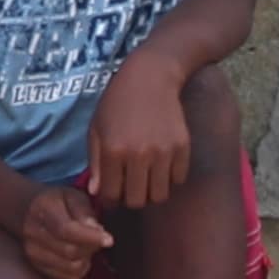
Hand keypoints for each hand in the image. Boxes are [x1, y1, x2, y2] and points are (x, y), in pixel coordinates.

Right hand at [8, 182, 115, 278]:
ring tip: (88, 245)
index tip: (109, 239)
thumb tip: (97, 231)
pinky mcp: (38, 266)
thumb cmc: (59, 202)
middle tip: (99, 239)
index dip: (90, 237)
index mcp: (43, 208)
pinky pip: (68, 276)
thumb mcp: (74, 196)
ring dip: (86, 258)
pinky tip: (80, 255)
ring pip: (70, 267)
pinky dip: (80, 268)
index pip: (66, 229)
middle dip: (91, 247)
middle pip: (70, 251)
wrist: (30, 210)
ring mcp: (32, 251)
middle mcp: (33, 231)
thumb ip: (85, 212)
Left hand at [80, 54, 195, 211]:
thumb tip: (98, 194)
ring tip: (146, 176)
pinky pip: (178, 180)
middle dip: (131, 198)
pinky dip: (170, 177)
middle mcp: (138, 154)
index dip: (110, 199)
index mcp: (113, 150)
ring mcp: (163, 152)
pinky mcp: (182, 147)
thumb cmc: (117, 103)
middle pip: (137, 201)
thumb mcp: (96, 129)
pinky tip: (162, 164)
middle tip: (130, 185)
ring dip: (151, 191)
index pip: (111, 195)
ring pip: (159, 195)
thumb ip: (95, 164)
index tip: (112, 193)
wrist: (150, 77)